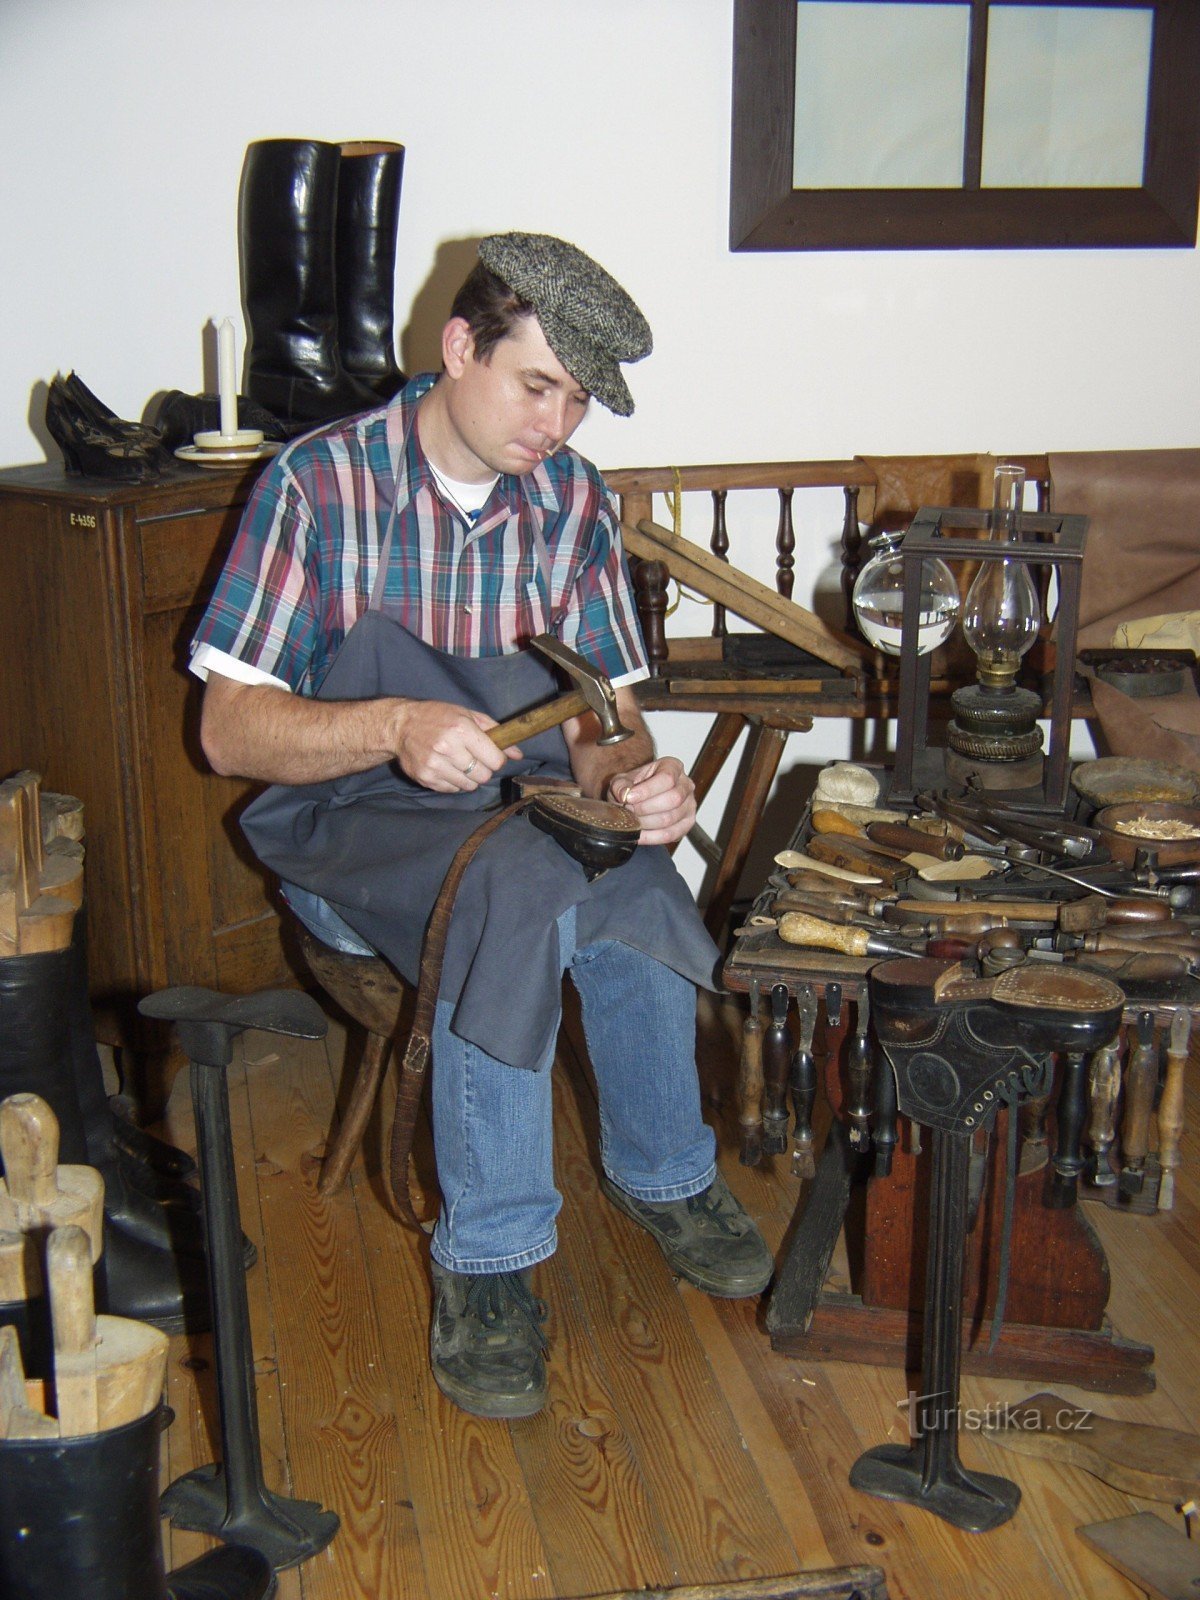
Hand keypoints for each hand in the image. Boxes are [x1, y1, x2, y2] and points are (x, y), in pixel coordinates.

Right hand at [392, 699, 519, 792]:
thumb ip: (494, 733)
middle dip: (483, 769)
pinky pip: (453, 789)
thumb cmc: (437, 717)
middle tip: (474, 759)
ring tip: (459, 763)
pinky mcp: (426, 778)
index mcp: (461, 729)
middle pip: (483, 776)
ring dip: (469, 777)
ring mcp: (435, 765)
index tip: (491, 755)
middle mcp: (448, 748)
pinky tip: (446, 767)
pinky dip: (454, 781)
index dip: (497, 759)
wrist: (401, 726)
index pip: (495, 760)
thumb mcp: (467, 715)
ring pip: (469, 786)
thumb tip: (518, 754)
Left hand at [607, 756, 694, 846]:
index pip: (667, 778)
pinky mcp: (687, 824)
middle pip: (673, 799)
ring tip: (631, 821)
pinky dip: (651, 837)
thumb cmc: (634, 786)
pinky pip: (670, 834)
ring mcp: (689, 805)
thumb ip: (621, 785)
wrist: (638, 799)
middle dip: (645, 808)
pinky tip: (638, 834)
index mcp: (673, 766)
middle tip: (629, 811)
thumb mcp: (623, 780)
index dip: (647, 790)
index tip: (629, 798)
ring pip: (670, 818)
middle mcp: (686, 784)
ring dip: (646, 823)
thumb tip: (623, 794)